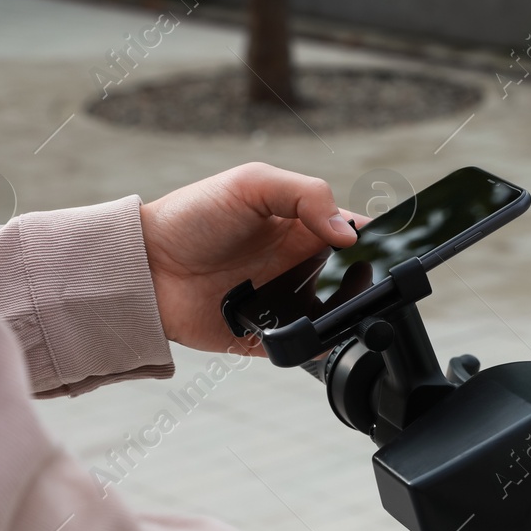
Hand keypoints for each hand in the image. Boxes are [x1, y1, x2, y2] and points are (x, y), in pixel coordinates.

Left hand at [138, 163, 367, 353]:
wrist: (145, 267)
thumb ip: (306, 195)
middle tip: (366, 277)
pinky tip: (316, 333)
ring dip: (346, 313)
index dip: (373, 237)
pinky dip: (315, 343)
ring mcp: (284, 300)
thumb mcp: (251, 184)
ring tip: (348, 307)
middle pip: (352, 276)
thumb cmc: (192, 217)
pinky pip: (303, 346)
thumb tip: (348, 233)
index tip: (386, 243)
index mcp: (300, 225)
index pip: (352, 231)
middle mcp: (297, 264)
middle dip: (366, 278)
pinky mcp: (268, 334)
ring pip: (334, 314)